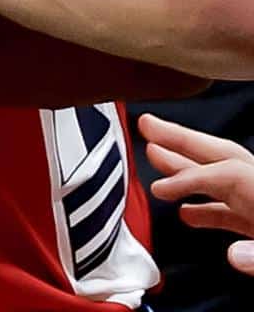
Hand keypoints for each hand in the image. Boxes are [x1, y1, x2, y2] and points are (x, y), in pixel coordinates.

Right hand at [141, 111, 253, 274]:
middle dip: (182, 140)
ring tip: (152, 157)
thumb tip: (233, 255)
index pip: (226, 172)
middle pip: (223, 159)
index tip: (159, 188)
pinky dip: (206, 205)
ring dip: (186, 170)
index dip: (190, 177)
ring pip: (223, 182)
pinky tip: (184, 213)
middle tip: (145, 124)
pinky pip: (232, 209)